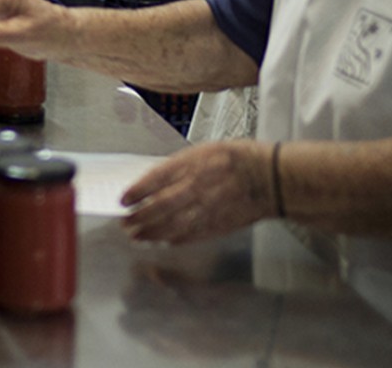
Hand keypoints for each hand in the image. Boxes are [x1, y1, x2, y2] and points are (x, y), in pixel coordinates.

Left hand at [120, 140, 276, 244]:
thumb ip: (178, 167)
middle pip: (159, 206)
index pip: (155, 180)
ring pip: (172, 225)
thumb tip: (154, 183)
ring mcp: (207, 209)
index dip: (136, 192)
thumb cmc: (237, 159)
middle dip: (138, 217)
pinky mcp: (218, 225)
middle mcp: (196, 187)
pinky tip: (164, 241)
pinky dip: (175, 239)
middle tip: (125, 223)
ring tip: (137, 236)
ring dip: (152, 232)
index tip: (123, 200)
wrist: (269, 177)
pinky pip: (192, 235)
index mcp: (191, 164)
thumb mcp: (202, 151)